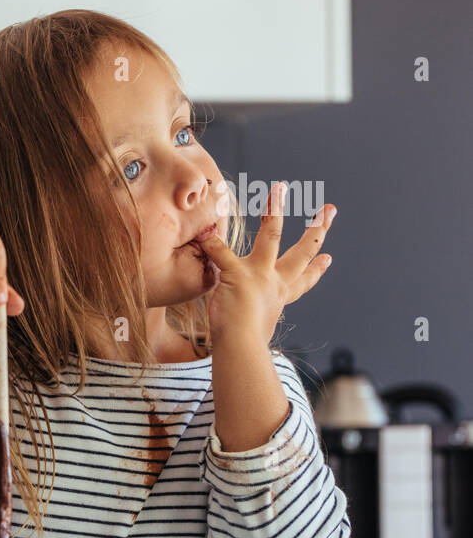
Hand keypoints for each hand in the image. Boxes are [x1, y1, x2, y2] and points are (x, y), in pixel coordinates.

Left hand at [195, 181, 335, 345]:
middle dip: (318, 229)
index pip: (303, 280)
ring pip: (272, 235)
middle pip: (302, 252)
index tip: (328, 258)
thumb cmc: (242, 347)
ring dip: (275, 210)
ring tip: (279, 188)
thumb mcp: (255, 330)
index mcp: (281, 298)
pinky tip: (207, 230)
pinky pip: (222, 253)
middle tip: (330, 209)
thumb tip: (251, 333)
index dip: (317, 270)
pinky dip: (213, 243)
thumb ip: (252, 320)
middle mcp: (276, 283)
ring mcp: (259, 276)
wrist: (241, 350)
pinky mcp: (238, 275)